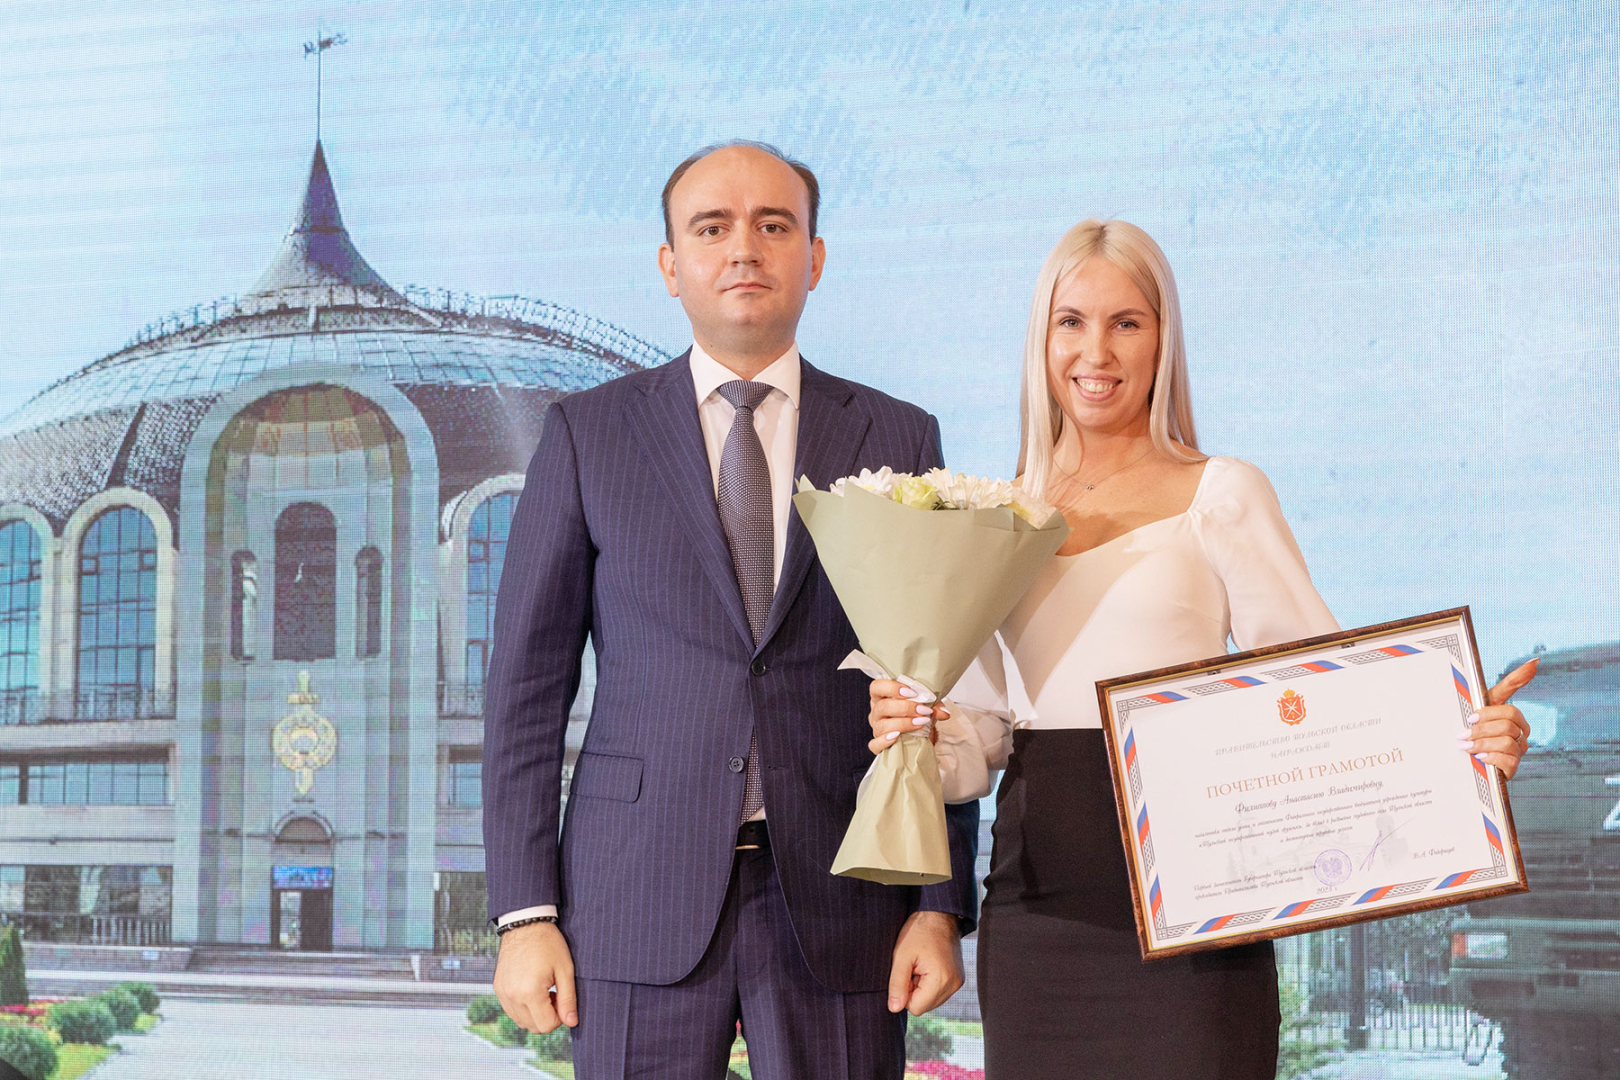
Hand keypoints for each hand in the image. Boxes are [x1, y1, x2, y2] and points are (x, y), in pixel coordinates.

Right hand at [493, 921, 577, 1031]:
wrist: (525, 924)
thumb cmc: (548, 943)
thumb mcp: (565, 970)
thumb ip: (568, 999)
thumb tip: (571, 1022)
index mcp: (530, 992)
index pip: (546, 1025)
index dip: (559, 1017)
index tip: (562, 1000)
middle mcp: (512, 996)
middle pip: (533, 1027)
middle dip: (547, 1017)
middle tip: (554, 995)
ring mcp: (503, 993)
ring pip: (521, 1021)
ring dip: (534, 1014)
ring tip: (543, 991)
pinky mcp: (498, 988)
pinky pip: (511, 1010)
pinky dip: (523, 1007)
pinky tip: (531, 989)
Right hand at [869, 679, 949, 753]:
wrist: (919, 736)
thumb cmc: (916, 716)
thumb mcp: (926, 707)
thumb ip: (934, 706)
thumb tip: (944, 712)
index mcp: (883, 696)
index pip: (877, 687)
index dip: (891, 688)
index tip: (912, 693)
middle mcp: (877, 712)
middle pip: (882, 707)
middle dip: (905, 708)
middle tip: (923, 710)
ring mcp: (876, 728)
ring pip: (882, 725)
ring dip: (903, 724)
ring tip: (921, 723)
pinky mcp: (877, 744)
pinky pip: (874, 745)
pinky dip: (884, 741)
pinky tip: (897, 737)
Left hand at [888, 910, 963, 1015]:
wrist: (940, 914)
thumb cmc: (919, 931)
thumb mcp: (902, 956)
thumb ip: (897, 984)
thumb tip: (894, 1008)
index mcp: (941, 981)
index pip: (915, 1008)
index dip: (905, 993)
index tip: (906, 972)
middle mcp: (953, 985)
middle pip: (924, 1006)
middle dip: (914, 990)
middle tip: (913, 966)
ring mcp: (957, 982)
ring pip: (931, 1000)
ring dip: (921, 986)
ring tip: (920, 964)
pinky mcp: (957, 978)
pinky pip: (938, 991)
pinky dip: (929, 982)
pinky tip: (928, 965)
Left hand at [1459, 658, 1538, 779]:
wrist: (1468, 756)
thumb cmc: (1479, 725)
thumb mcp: (1487, 703)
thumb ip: (1510, 684)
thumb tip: (1535, 661)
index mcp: (1516, 718)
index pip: (1510, 711)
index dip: (1489, 714)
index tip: (1470, 716)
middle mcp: (1521, 734)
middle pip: (1507, 726)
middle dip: (1481, 729)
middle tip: (1463, 733)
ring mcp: (1519, 751)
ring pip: (1506, 742)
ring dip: (1481, 743)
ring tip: (1465, 746)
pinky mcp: (1513, 768)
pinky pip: (1507, 760)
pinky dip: (1489, 758)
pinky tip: (1478, 758)